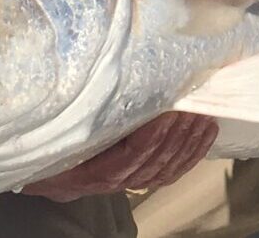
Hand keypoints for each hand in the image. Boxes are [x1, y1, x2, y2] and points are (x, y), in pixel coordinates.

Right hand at [21, 111, 216, 202]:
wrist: (51, 175)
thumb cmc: (53, 148)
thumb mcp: (58, 131)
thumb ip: (77, 112)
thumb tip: (95, 76)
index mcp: (95, 170)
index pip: (132, 154)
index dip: (154, 134)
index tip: (170, 109)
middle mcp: (118, 180)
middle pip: (157, 157)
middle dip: (179, 130)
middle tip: (195, 103)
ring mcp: (133, 181)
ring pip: (169, 164)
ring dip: (190, 138)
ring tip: (204, 113)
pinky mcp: (144, 178)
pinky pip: (174, 170)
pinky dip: (194, 151)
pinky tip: (207, 131)